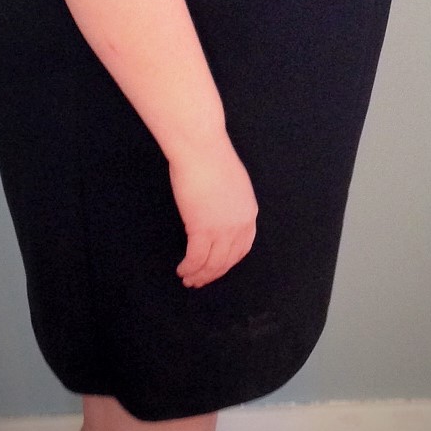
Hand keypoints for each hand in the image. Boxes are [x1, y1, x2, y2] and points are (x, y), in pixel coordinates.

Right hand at [169, 136, 257, 288]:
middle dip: (213, 274)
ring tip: (188, 279)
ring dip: (199, 275)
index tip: (217, 268)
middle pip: (227, 260)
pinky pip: (195, 258)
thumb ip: (230, 202)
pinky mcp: (202, 229)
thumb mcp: (232, 183)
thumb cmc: (212, 158)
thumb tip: (219, 210)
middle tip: (200, 281)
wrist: (201, 149)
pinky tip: (182, 270)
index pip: (242, 248)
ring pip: (212, 263)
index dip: (229, 262)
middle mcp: (240, 225)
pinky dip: (189, 267)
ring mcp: (222, 229)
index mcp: (249, 212)